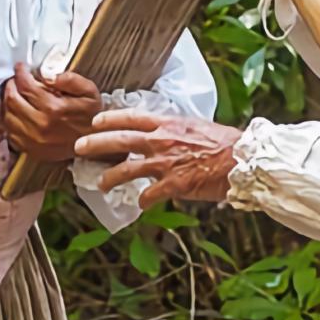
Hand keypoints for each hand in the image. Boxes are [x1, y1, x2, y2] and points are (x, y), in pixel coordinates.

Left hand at [2, 64, 101, 161]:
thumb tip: (48, 75)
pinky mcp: (31, 149)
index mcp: (53, 108)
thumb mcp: (89, 91)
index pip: (26, 86)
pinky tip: (18, 113)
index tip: (21, 68)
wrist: (95, 142)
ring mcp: (33, 140)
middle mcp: (40, 125)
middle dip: (11, 85)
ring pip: (7, 117)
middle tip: (16, 80)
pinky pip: (10, 133)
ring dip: (8, 103)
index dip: (20, 73)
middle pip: (12, 100)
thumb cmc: (91, 115)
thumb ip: (70, 79)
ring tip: (16, 95)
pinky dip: (10, 121)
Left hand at [73, 110, 242, 207]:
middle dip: (95, 143)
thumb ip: (175, 129)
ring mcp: (165, 163)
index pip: (131, 116)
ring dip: (109, 177)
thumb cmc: (224, 142)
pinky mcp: (173, 184)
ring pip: (127, 169)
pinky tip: (140, 204)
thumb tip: (163, 130)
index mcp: (168, 123)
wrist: (241, 160)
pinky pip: (149, 194)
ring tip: (100, 184)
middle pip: (120, 140)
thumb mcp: (195, 126)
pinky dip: (142, 200)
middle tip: (78, 147)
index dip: (110, 118)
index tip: (95, 120)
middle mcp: (162, 140)